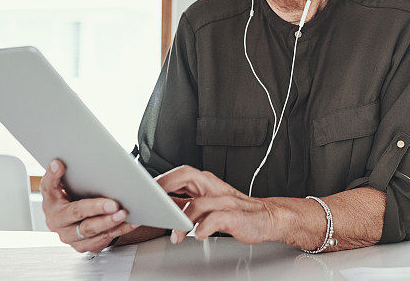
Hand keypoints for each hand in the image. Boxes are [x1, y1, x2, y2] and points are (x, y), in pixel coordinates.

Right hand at [41, 159, 139, 252]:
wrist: (71, 223)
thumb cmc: (67, 200)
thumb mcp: (58, 187)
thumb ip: (56, 175)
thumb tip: (57, 163)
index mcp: (51, 205)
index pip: (51, 190)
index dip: (56, 178)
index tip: (62, 166)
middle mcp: (58, 224)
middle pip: (78, 214)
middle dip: (97, 209)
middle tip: (113, 204)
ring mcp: (71, 238)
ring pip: (92, 231)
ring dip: (110, 223)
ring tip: (124, 214)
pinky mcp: (85, 246)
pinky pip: (103, 239)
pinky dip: (120, 230)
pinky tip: (131, 222)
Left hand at [156, 165, 282, 244]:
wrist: (266, 217)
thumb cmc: (236, 211)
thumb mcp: (207, 204)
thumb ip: (185, 202)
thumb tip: (159, 204)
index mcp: (206, 182)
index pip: (180, 173)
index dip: (161, 180)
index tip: (143, 191)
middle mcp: (214, 187)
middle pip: (188, 175)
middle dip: (167, 185)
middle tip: (153, 202)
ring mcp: (225, 200)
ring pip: (199, 201)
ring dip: (184, 219)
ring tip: (175, 234)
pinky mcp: (235, 215)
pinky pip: (216, 218)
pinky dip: (204, 227)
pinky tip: (197, 235)